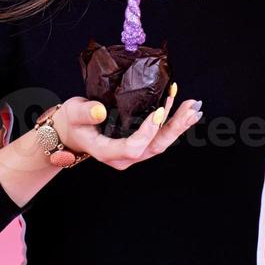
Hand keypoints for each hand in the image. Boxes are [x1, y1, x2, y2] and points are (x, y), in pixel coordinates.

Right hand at [54, 84, 202, 171]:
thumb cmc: (71, 122)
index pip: (133, 147)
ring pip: (160, 143)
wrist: (71, 131)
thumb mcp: (73, 113)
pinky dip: (173, 124)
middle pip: (155, 146)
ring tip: (194, 107)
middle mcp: (124, 157)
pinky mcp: (139, 145)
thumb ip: (85, 113)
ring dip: (179, 125)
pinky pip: (159, 137)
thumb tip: (99, 110)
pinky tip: (185, 112)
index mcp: (107, 152)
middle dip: (175, 127)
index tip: (159, 111)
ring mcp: (133, 153)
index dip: (148, 131)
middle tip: (190, 107)